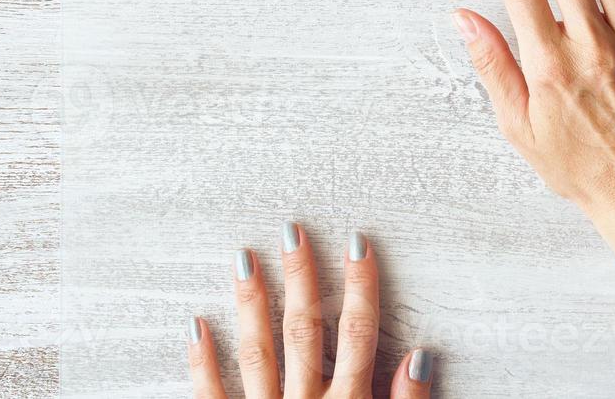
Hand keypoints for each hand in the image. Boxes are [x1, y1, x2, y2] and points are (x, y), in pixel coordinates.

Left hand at [186, 227, 433, 397]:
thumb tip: (419, 357)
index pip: (357, 333)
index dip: (360, 286)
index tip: (358, 243)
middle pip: (304, 331)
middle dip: (300, 278)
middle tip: (291, 231)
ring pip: (256, 352)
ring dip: (250, 304)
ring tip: (243, 260)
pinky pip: (210, 395)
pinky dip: (201, 361)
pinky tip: (195, 326)